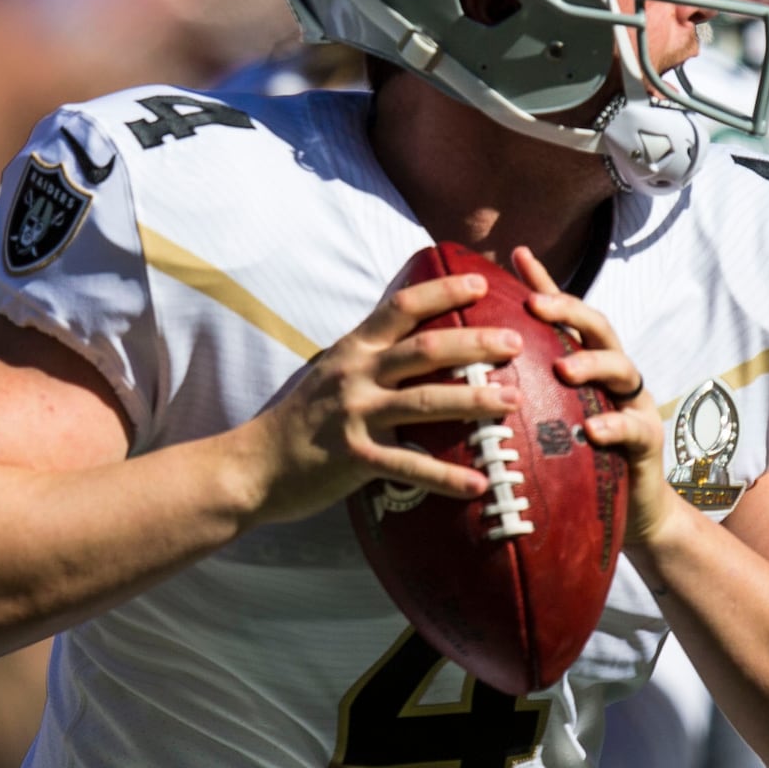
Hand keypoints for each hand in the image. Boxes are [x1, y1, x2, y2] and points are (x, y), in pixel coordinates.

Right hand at [236, 268, 525, 524]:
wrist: (253, 465)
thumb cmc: (300, 421)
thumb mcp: (331, 374)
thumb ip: (370, 359)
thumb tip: (418, 346)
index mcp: (352, 349)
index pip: (401, 307)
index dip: (443, 291)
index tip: (480, 283)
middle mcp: (355, 375)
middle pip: (425, 348)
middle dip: (475, 343)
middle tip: (515, 342)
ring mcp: (355, 415)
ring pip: (425, 401)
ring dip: (474, 400)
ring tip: (513, 402)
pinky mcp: (355, 459)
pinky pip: (411, 466)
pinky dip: (447, 477)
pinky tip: (478, 484)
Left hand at [508, 247, 679, 552]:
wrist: (627, 512)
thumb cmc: (575, 462)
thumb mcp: (543, 421)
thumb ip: (518, 392)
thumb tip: (460, 376)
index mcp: (584, 363)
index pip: (564, 316)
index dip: (544, 282)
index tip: (516, 255)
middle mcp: (612, 375)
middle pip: (597, 327)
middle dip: (568, 310)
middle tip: (534, 304)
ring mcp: (633, 404)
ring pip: (621, 367)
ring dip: (591, 363)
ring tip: (563, 368)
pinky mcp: (647, 441)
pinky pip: (634, 427)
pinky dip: (613, 425)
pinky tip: (592, 430)